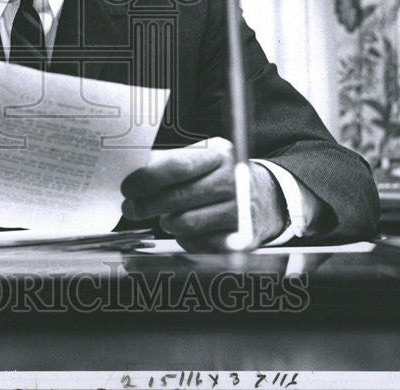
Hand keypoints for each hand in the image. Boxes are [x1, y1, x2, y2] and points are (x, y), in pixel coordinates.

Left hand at [120, 137, 287, 251]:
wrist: (270, 197)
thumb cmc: (225, 176)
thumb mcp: (204, 158)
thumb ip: (171, 161)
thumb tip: (135, 170)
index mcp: (219, 156)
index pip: (177, 166)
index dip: (147, 178)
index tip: (128, 187)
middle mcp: (233, 181)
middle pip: (177, 198)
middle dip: (146, 205)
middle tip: (132, 208)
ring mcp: (240, 211)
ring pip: (185, 224)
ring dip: (168, 223)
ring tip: (168, 217)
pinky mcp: (243, 239)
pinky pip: (199, 244)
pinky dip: (186, 239)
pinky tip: (190, 230)